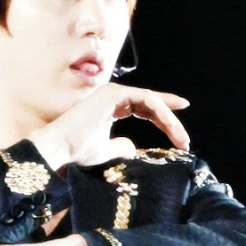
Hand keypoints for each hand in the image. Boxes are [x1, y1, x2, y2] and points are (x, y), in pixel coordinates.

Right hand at [29, 83, 190, 169]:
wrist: (60, 150)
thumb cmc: (78, 153)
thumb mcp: (106, 152)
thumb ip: (120, 148)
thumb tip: (133, 148)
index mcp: (111, 107)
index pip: (144, 107)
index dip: (164, 116)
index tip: (181, 129)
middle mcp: (113, 96)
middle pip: (151, 104)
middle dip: (170, 121)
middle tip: (184, 140)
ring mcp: (113, 93)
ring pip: (151, 101)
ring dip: (169, 120)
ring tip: (180, 138)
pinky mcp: (113, 93)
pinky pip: (146, 99)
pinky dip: (160, 111)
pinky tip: (169, 126)